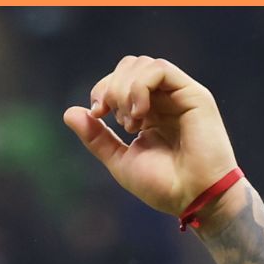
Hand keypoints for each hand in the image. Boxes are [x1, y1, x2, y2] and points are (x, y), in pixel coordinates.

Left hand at [62, 56, 239, 220]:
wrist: (194, 199)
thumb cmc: (164, 186)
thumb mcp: (120, 161)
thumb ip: (97, 137)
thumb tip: (69, 113)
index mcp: (149, 113)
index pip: (120, 80)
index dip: (102, 90)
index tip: (97, 114)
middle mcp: (165, 100)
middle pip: (130, 66)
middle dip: (111, 87)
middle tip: (111, 117)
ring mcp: (180, 95)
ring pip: (143, 64)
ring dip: (125, 89)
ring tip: (131, 121)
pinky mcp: (193, 95)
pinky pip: (160, 70)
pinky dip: (140, 86)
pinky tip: (140, 114)